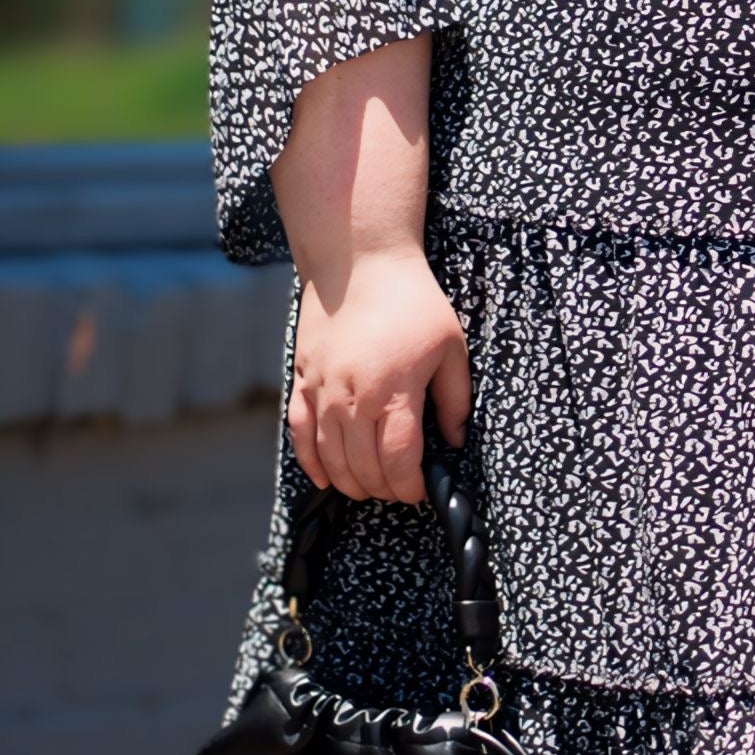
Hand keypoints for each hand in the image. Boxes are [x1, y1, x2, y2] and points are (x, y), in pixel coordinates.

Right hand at [288, 242, 470, 500]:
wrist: (361, 262)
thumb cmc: (413, 303)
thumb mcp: (452, 348)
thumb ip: (455, 400)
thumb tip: (455, 441)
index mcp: (394, 391)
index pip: (398, 461)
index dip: (409, 486)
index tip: (419, 492)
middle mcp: (353, 397)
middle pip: (363, 467)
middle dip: (383, 489)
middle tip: (398, 489)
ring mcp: (322, 390)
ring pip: (330, 457)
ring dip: (350, 482)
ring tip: (370, 487)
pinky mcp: (303, 379)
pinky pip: (299, 432)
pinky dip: (311, 461)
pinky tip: (326, 478)